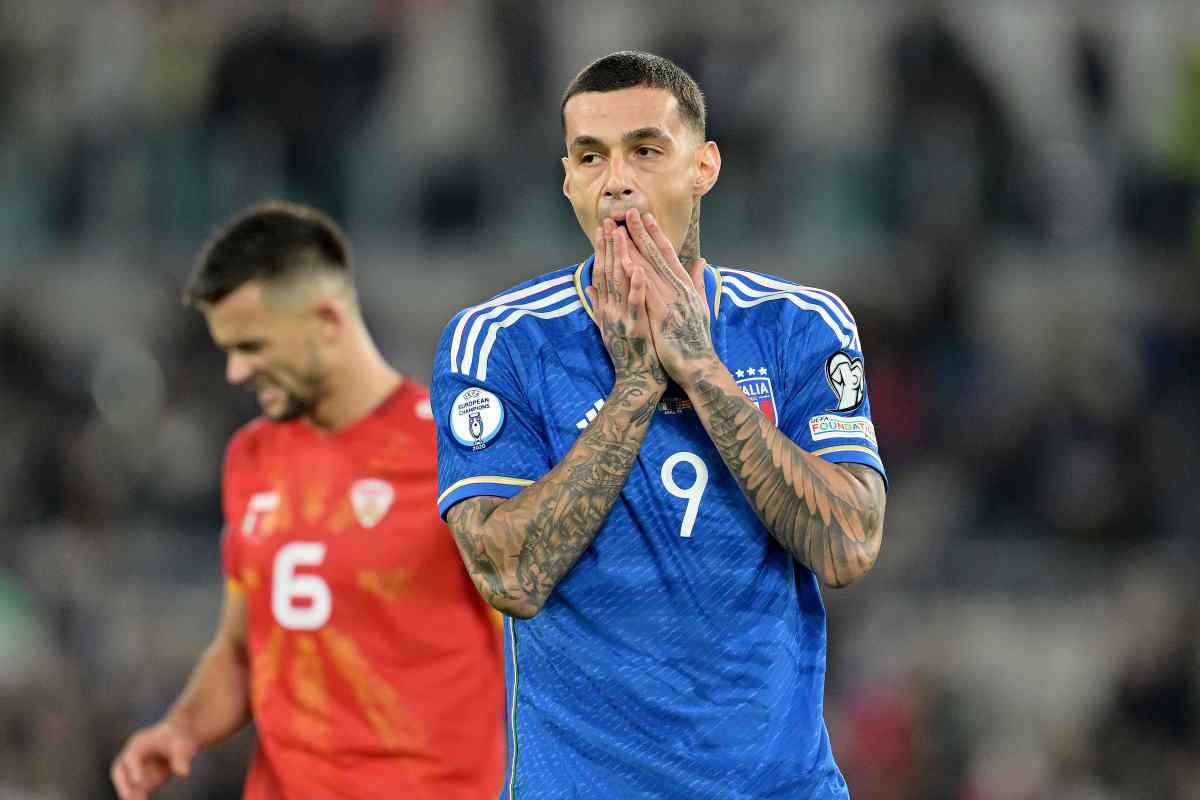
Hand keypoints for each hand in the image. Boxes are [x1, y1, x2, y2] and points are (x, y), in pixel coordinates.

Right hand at [111, 720, 197, 799]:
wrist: (182, 739)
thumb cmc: (180, 738)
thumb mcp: (182, 745)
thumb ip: (181, 759)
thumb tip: (183, 773)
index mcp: (140, 743)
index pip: (131, 756)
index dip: (133, 769)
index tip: (138, 781)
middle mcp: (134, 757)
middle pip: (120, 770)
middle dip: (123, 784)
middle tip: (129, 797)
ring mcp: (137, 769)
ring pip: (128, 783)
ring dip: (131, 793)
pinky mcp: (143, 780)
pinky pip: (138, 790)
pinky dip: (138, 796)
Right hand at [588, 219, 667, 393]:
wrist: (636, 382)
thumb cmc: (628, 355)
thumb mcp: (608, 328)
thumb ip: (599, 306)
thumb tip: (589, 286)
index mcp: (607, 308)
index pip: (603, 273)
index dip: (602, 250)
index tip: (603, 229)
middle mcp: (610, 310)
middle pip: (607, 272)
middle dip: (608, 245)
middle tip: (608, 221)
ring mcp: (621, 318)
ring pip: (619, 283)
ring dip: (619, 257)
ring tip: (620, 235)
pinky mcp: (635, 327)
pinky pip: (635, 303)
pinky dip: (636, 285)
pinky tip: (638, 267)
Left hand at [623, 208, 717, 387]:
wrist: (698, 365)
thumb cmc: (696, 339)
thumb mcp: (701, 306)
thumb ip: (698, 282)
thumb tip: (701, 262)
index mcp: (684, 285)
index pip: (667, 253)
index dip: (655, 234)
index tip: (644, 217)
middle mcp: (678, 288)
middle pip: (656, 255)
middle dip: (641, 232)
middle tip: (627, 212)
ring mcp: (670, 300)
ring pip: (648, 268)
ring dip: (633, 247)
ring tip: (619, 230)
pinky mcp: (661, 315)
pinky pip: (645, 291)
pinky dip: (636, 276)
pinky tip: (625, 261)